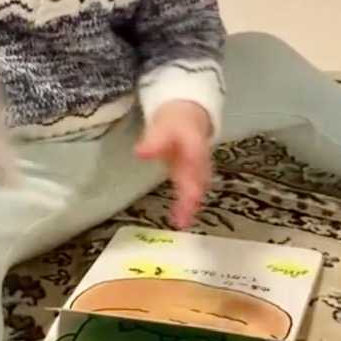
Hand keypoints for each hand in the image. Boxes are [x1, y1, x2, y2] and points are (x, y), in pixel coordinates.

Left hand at [135, 100, 211, 228]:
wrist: (189, 118)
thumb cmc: (175, 123)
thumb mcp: (162, 127)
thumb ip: (153, 141)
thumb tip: (140, 153)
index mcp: (194, 144)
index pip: (195, 156)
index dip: (191, 171)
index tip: (186, 188)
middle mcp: (200, 159)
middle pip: (198, 179)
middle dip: (191, 197)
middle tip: (183, 217)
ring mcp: (199, 169)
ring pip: (198, 188)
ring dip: (191, 205)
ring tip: (181, 222)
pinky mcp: (194, 177)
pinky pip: (194, 192)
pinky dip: (189, 206)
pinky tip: (180, 220)